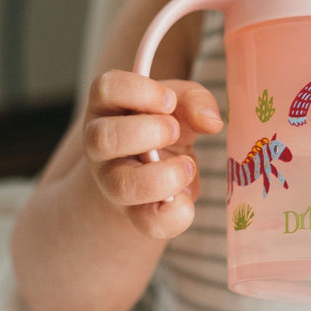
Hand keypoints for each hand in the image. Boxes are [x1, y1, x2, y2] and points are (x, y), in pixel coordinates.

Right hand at [83, 69, 222, 239]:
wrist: (156, 167)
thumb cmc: (164, 123)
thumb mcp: (180, 102)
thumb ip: (195, 101)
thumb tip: (211, 121)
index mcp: (109, 105)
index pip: (105, 88)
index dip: (139, 92)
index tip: (169, 101)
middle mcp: (100, 143)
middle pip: (103, 138)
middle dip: (148, 133)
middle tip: (175, 131)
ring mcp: (111, 181)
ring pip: (121, 185)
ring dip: (162, 176)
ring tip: (187, 166)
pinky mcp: (133, 213)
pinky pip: (147, 222)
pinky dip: (175, 214)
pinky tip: (186, 199)